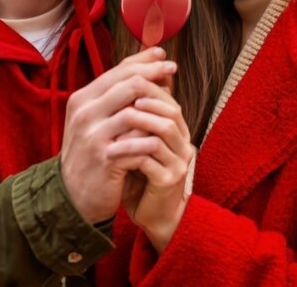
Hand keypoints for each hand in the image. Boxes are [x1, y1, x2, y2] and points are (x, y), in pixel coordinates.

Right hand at [60, 47, 177, 223]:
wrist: (71, 195)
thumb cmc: (91, 152)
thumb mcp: (96, 119)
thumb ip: (117, 96)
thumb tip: (149, 69)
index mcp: (81, 99)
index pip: (116, 71)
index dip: (142, 60)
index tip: (163, 56)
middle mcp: (84, 112)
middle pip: (127, 83)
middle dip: (154, 74)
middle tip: (172, 69)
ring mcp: (93, 135)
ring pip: (134, 110)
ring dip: (158, 106)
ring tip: (173, 104)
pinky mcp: (105, 157)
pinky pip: (137, 140)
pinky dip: (153, 134)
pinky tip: (166, 132)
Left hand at [106, 94, 194, 252]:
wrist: (150, 214)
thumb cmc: (140, 173)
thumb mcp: (137, 142)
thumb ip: (134, 119)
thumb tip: (118, 87)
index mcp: (178, 130)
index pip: (168, 99)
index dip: (149, 89)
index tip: (124, 83)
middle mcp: (183, 142)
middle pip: (170, 110)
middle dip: (145, 100)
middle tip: (122, 96)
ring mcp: (179, 161)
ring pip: (163, 130)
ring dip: (138, 121)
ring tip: (116, 118)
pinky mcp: (170, 179)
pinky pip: (151, 157)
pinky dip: (130, 149)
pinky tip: (112, 148)